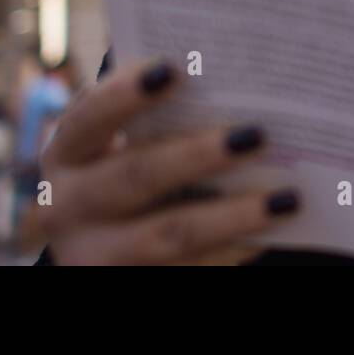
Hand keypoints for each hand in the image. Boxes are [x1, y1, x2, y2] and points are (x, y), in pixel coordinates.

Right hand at [38, 57, 299, 264]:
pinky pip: (189, 270)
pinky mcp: (128, 284)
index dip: (126, 93)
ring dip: (233, 215)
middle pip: (137, 176)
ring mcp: (94, 256)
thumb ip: (159, 112)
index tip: (174, 69)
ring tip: (287, 198)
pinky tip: (275, 230)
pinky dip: (235, 249)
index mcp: (67, 152)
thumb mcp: (125, 139)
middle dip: (198, 155)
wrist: (102, 241)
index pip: (91, 116)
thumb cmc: (129, 164)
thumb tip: (232, 82)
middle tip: (257, 135)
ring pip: (170, 235)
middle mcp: (67, 207)